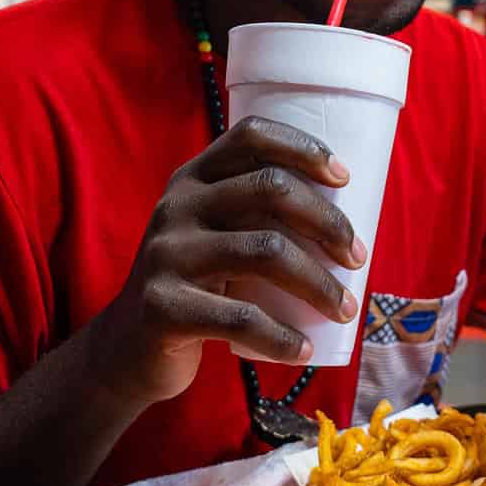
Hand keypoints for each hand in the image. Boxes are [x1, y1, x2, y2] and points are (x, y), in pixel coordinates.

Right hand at [87, 118, 365, 408]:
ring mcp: (167, 255)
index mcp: (192, 179)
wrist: (127, 347)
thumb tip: (345, 222)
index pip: (250, 137)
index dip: (303, 148)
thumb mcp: (211, 236)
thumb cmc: (195, 286)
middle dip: (328, 222)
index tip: (344, 178)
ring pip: (265, 251)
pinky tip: (305, 348)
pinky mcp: (165, 307)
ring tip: (346, 309)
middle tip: (358, 257)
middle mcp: (177, 206)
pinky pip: (240, 318)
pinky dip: (283, 337)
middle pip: (271, 190)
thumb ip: (253, 217)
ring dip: (319, 283)